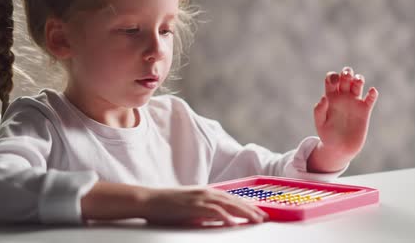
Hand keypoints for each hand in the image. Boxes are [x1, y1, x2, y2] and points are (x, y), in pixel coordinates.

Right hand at [143, 186, 268, 225]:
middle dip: (251, 209)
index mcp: (206, 192)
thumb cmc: (167, 206)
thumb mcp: (191, 208)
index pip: (232, 199)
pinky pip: (213, 212)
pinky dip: (225, 217)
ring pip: (228, 205)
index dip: (247, 205)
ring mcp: (200, 198)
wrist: (149, 201)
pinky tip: (234, 223)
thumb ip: (205, 212)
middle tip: (265, 217)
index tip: (259, 213)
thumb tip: (219, 220)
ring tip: (256, 220)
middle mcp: (206, 192)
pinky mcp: (193, 206)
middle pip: (234, 201)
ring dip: (244, 212)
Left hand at [310, 66, 377, 170]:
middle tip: (347, 76)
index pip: (331, 80)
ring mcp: (354, 103)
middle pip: (346, 78)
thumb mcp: (320, 124)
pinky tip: (371, 92)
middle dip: (347, 72)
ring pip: (358, 84)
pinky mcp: (364, 111)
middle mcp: (342, 97)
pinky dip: (372, 94)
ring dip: (359, 79)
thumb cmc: (327, 136)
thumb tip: (324, 98)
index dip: (333, 76)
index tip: (335, 81)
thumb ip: (319, 110)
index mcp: (330, 97)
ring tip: (358, 81)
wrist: (340, 149)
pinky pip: (370, 99)